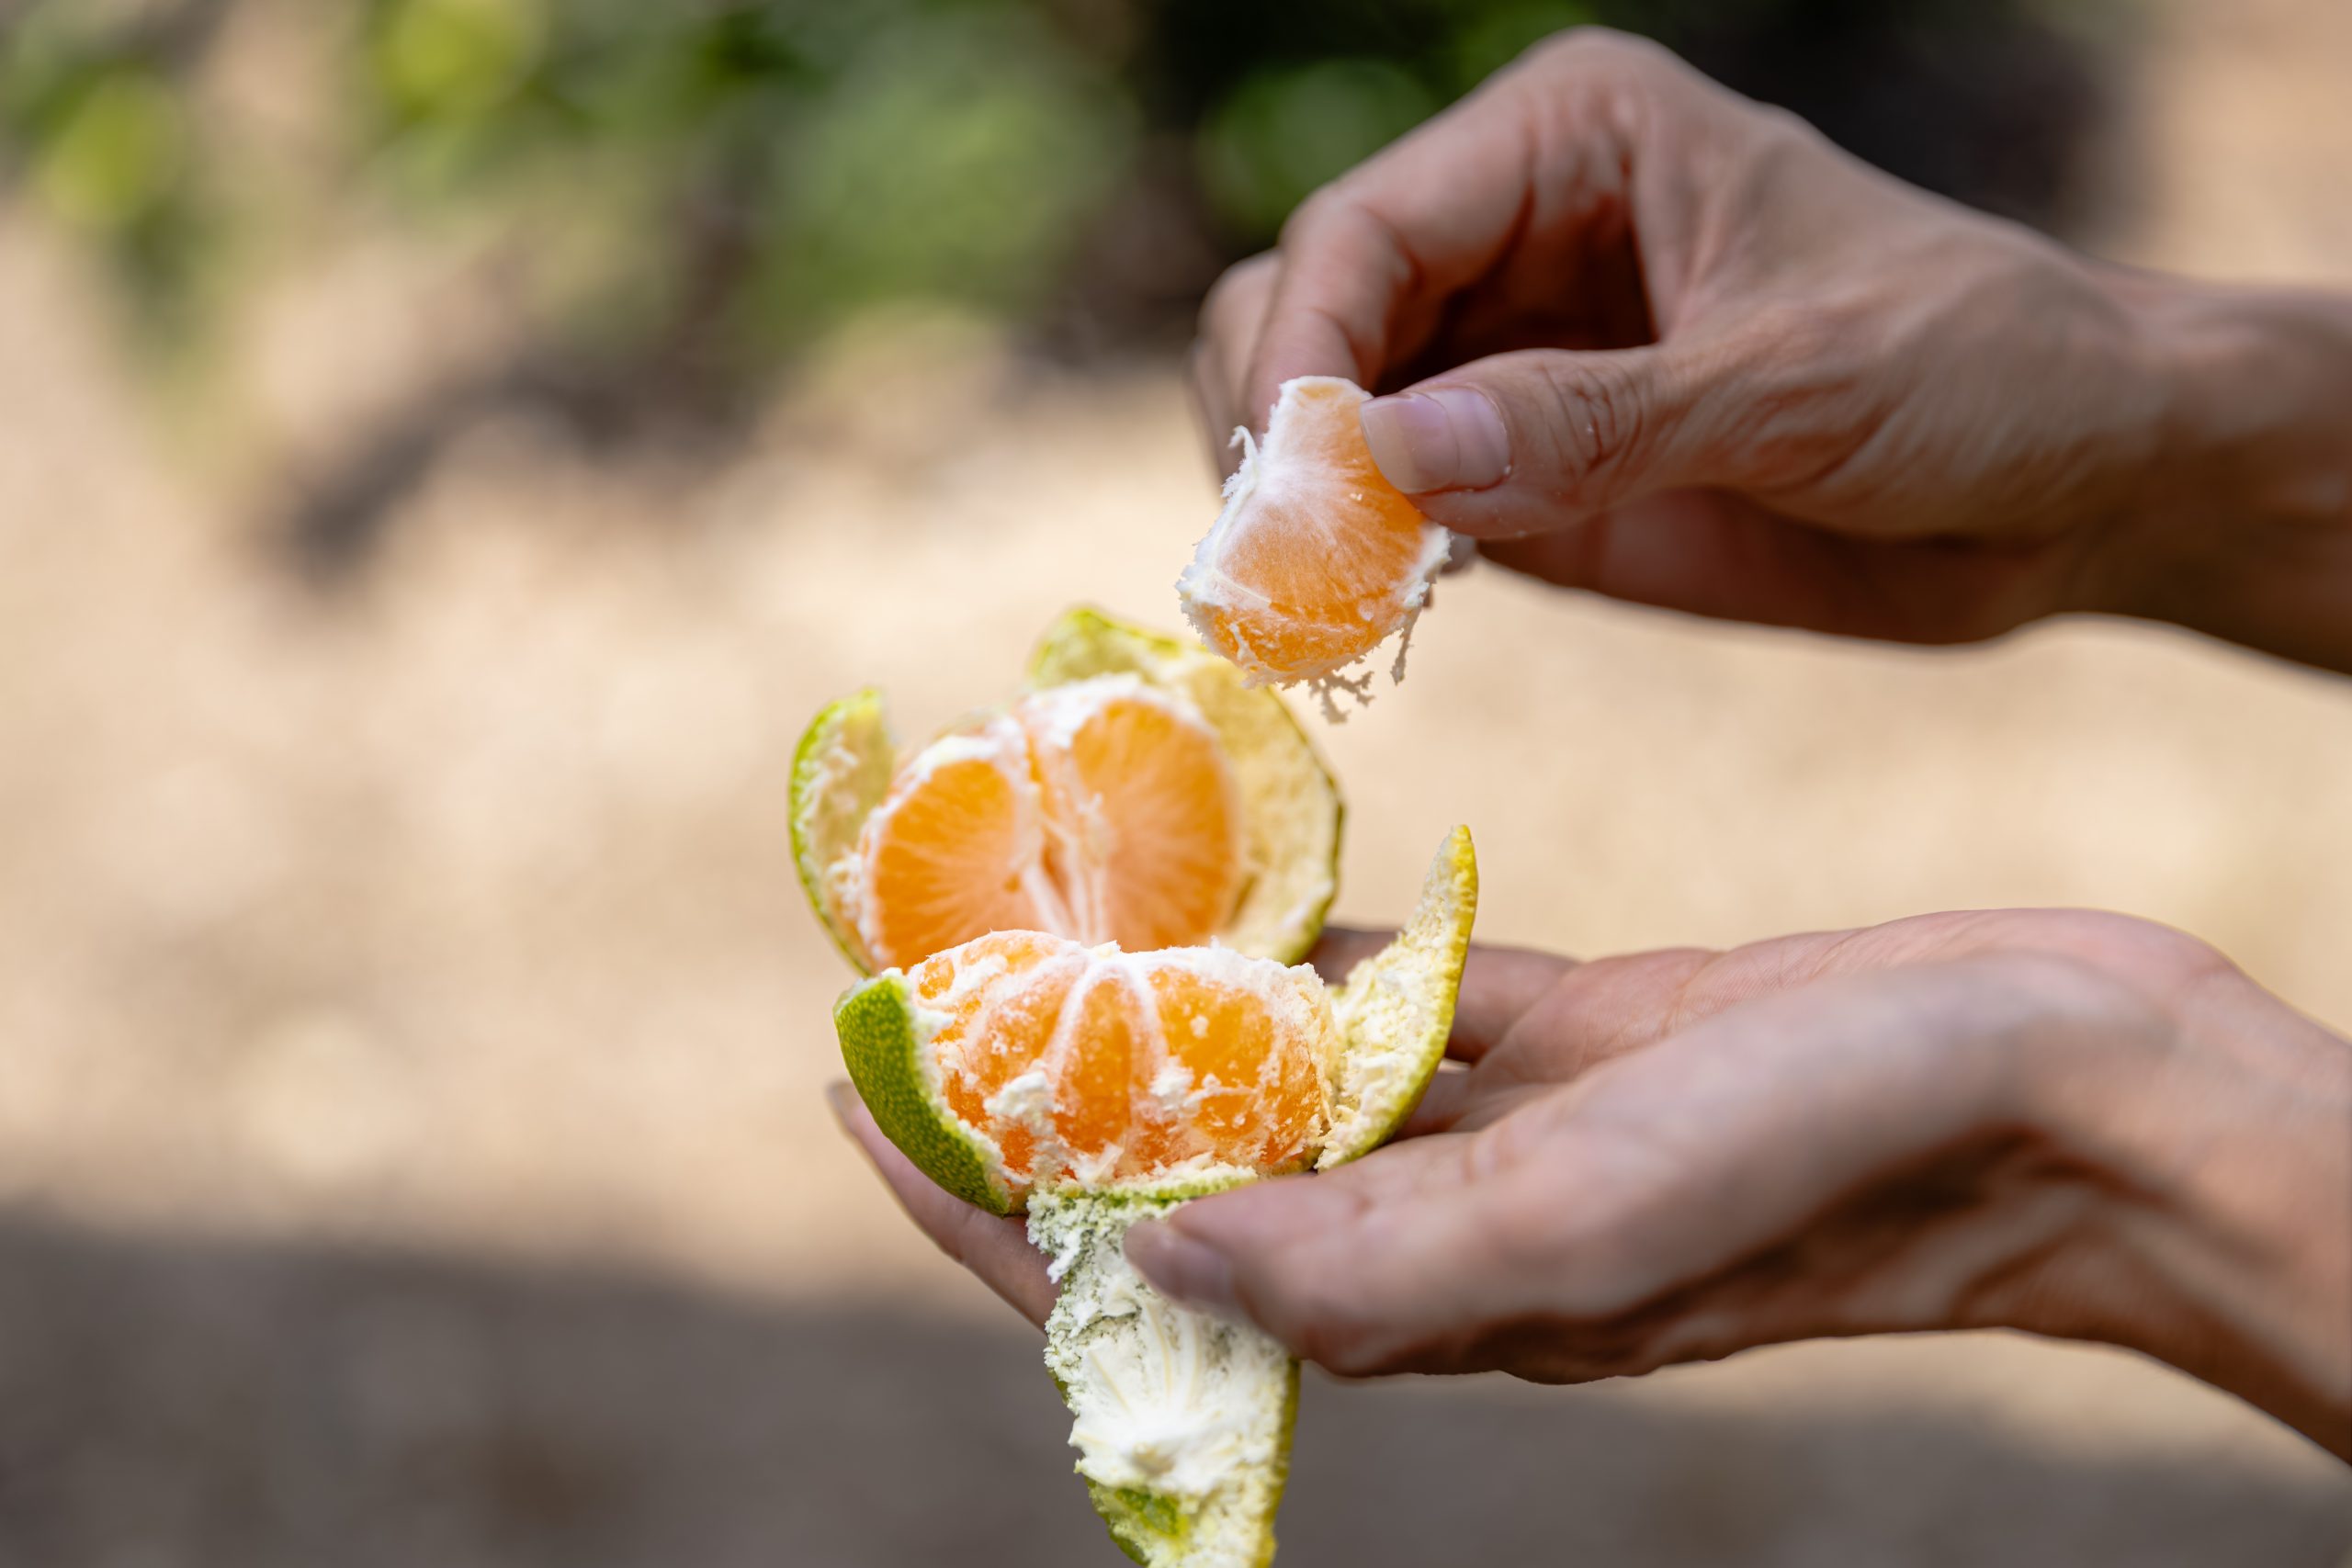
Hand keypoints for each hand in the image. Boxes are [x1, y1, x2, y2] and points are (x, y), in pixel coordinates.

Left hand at [833, 910, 2351, 1459]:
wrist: (2061, 1083)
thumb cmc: (1849, 1152)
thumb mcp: (1599, 1215)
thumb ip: (1380, 1259)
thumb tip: (1155, 1261)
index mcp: (1429, 1294)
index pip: (1145, 1263)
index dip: (988, 1195)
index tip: (860, 1088)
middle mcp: (1444, 1224)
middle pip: (1189, 1162)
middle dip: (1054, 1084)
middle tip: (935, 972)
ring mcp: (1512, 1132)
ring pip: (1289, 1073)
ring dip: (1174, 1003)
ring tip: (1059, 908)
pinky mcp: (1582, 1041)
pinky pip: (1408, 1000)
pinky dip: (1321, 950)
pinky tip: (1251, 885)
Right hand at [1190, 30, 2351, 666]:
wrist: (2073, 485)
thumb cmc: (1978, 370)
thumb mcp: (1799, 381)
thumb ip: (1593, 421)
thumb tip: (1387, 457)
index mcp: (1569, 139)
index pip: (1364, 230)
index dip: (1303, 354)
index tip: (1291, 487)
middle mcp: (1509, 237)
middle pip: (1298, 310)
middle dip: (1275, 430)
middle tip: (1292, 565)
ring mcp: (1503, 361)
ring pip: (1314, 416)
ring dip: (1294, 511)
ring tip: (1321, 608)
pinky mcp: (1517, 476)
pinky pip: (1379, 510)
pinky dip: (1347, 567)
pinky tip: (1366, 618)